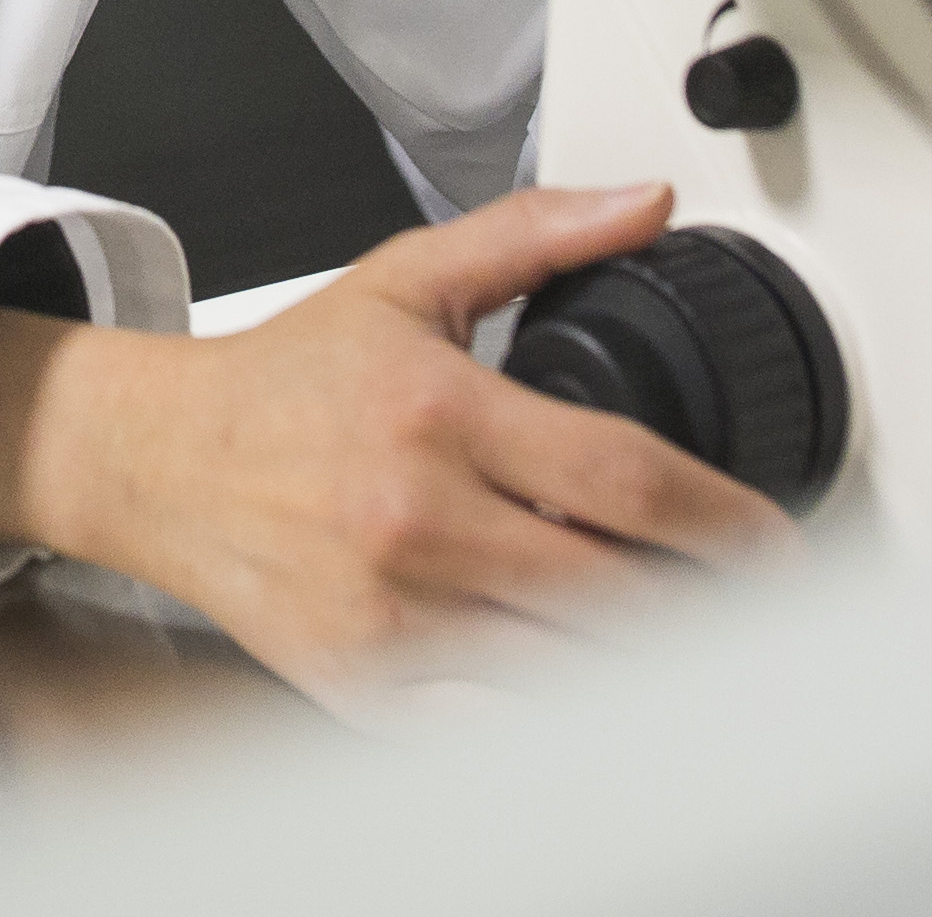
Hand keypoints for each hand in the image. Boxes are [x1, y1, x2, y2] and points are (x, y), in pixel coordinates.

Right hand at [0, 184, 789, 688]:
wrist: (155, 462)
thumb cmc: (285, 383)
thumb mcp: (405, 280)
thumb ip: (533, 234)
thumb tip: (646, 203)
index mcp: (439, 412)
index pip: (624, 480)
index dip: (726, 523)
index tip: (776, 544)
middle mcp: (417, 519)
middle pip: (617, 591)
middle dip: (709, 606)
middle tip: (759, 604)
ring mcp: (391, 616)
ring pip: (570, 670)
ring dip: (651, 665)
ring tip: (699, 645)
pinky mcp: (366, 688)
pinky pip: (498, 729)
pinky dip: (562, 719)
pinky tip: (598, 691)